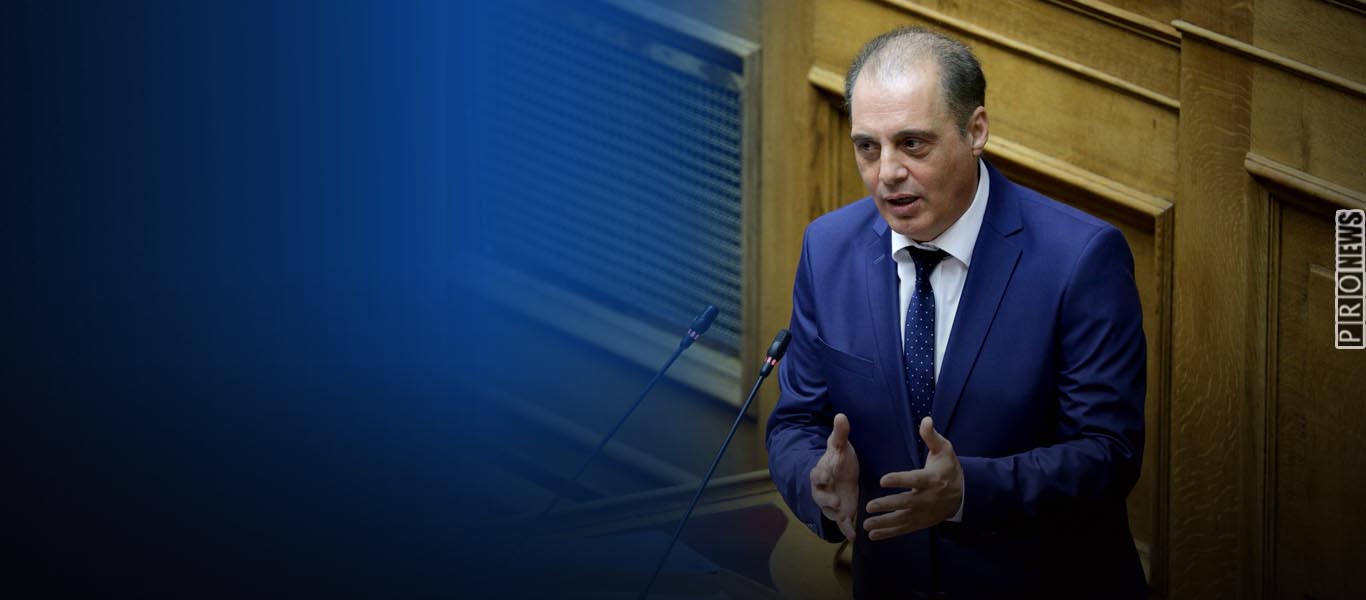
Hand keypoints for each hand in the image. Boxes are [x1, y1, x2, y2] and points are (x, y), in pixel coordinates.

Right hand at [809, 413, 859, 540]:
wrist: (842, 475)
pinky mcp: (841, 512)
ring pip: (830, 511)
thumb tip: (841, 415)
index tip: (827, 475)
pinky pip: (842, 523)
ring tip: (844, 518)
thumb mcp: (840, 446)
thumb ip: (840, 433)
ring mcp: (831, 503)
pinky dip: (846, 530)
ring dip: (836, 516)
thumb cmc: (840, 459)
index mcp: (821, 472)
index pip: (817, 473)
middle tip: (834, 502)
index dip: (821, 475)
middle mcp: (823, 489)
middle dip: (825, 499)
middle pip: (820, 496)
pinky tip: (854, 536)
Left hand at [864, 417, 962, 540]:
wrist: (964, 493)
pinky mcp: (921, 522)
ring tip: (867, 525)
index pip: (914, 480)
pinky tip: (873, 536)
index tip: (883, 479)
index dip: (899, 480)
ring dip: (884, 523)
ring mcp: (924, 512)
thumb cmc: (949, 467)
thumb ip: (932, 436)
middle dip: (887, 506)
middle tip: (869, 506)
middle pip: (905, 503)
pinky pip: (904, 529)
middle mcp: (927, 498)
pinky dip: (889, 533)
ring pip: (902, 519)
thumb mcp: (945, 449)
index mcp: (932, 479)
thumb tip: (926, 419)